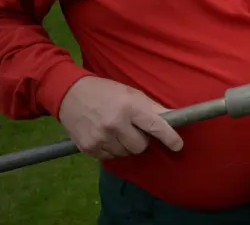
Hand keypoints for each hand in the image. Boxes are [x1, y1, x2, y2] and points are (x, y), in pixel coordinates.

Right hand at [58, 76, 183, 159]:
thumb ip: (153, 108)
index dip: (169, 137)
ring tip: (118, 130)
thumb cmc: (107, 92)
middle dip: (142, 140)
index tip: (178, 145)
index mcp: (129, 106)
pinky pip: (111, 157)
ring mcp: (101, 137)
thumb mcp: (132, 93)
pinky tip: (106, 136)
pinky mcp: (89, 148)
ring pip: (126, 153)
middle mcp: (115, 123)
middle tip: (134, 129)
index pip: (155, 126)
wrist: (71, 94)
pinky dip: (113, 149)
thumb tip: (175, 117)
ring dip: (126, 145)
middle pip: (141, 146)